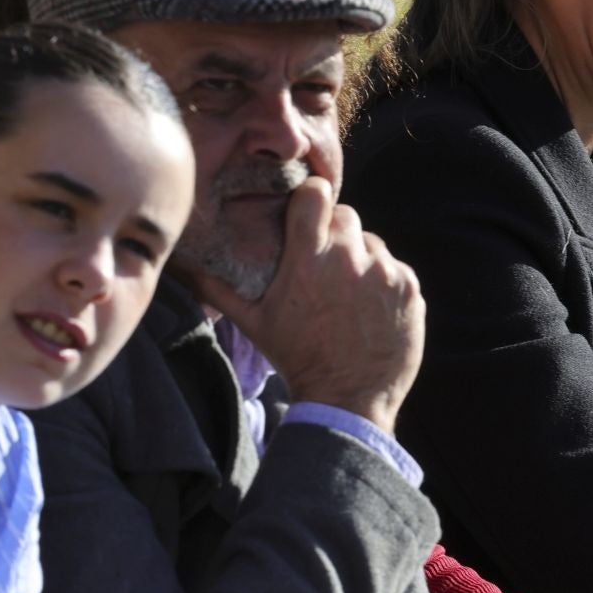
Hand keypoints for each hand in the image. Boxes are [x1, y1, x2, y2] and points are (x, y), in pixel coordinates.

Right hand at [196, 177, 422, 431]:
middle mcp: (350, 259)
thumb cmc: (296, 358)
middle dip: (333, 232)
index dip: (311, 198)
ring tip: (346, 291)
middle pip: (345, 215)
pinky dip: (384, 281)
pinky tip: (369, 307)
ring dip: (360, 258)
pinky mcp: (410, 288)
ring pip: (372, 243)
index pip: (316, 193)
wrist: (347, 399)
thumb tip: (182, 266)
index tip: (307, 210)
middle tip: (325, 261)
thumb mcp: (253, 322)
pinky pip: (395, 268)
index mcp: (309, 259)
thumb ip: (218, 288)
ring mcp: (385, 273)